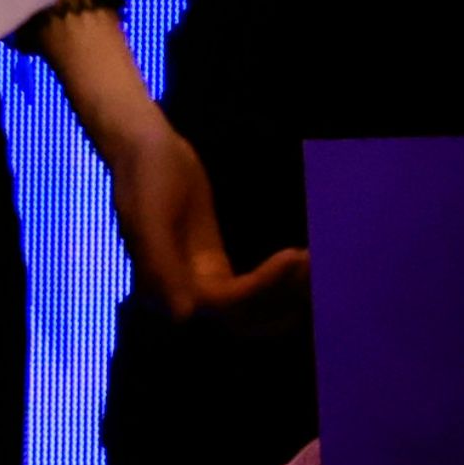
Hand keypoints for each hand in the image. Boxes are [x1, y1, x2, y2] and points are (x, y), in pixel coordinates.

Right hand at [109, 119, 309, 327]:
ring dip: (285, 296)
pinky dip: (277, 284)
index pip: (226, 304)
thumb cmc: (146, 175)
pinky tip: (301, 263)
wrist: (147, 147)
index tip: (295, 256)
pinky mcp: (215, 270)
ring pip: (251, 310)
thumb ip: (159, 264)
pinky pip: (250, 290)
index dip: (263, 287)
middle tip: (315, 265)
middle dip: (282, 297)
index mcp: (163, 288)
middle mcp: (182, 296)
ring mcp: (200, 285)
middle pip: (244, 316)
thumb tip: (184, 317)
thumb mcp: (149, 215)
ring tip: (316, 264)